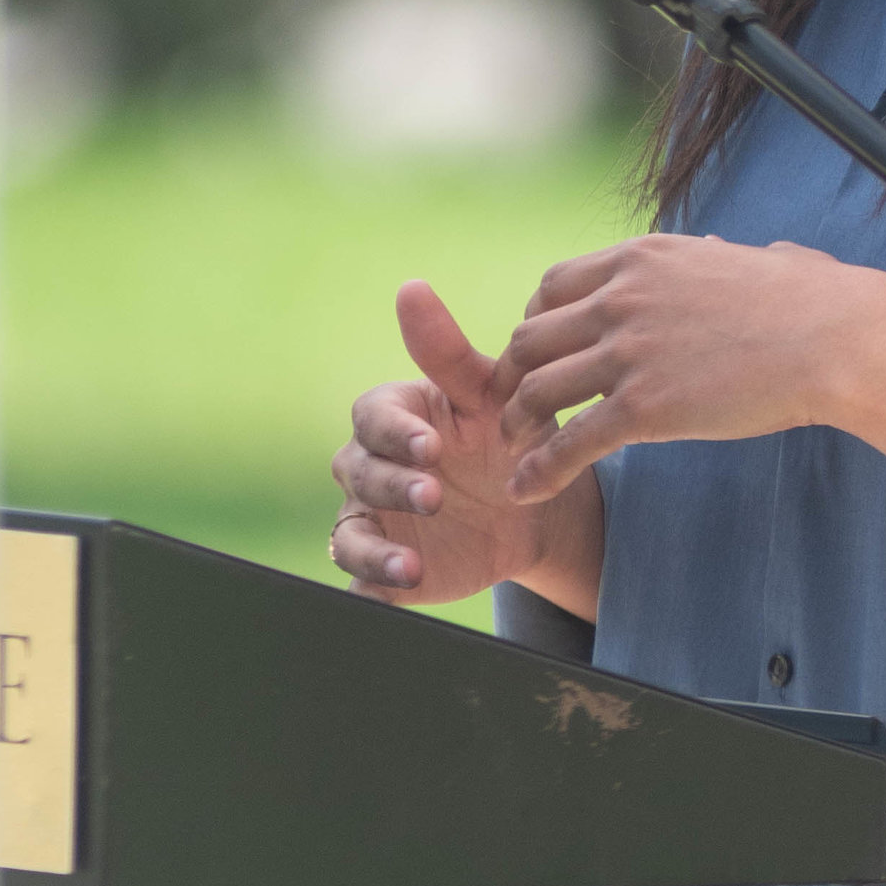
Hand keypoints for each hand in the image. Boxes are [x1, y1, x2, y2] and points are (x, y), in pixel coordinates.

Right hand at [329, 278, 602, 612]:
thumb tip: (409, 287)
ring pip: (349, 535)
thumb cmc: (506, 433)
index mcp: (394, 417)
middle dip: (393, 486)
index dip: (397, 432)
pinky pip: (363, 584)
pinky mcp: (385, 567)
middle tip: (435, 496)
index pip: (374, 417)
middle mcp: (372, 466)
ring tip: (409, 567)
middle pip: (358, 473)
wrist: (536, 507)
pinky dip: (371, 591)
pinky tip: (394, 598)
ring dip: (372, 551)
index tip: (432, 446)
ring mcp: (375, 519)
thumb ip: (448, 351)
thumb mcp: (492, 395)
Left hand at [498, 234, 885, 497]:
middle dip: (515, 374)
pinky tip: (526, 489)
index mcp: (641, 260)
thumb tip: (750, 250)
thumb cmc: (814, 301)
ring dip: (518, 423)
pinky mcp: (644, 407)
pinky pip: (570, 441)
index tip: (542, 355)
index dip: (536, 322)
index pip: (553, 286)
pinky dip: (539, 469)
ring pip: (536, 389)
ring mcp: (628, 352)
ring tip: (517, 449)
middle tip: (519, 407)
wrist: (837, 337)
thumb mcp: (754, 259)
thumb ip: (731, 258)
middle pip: (531, 336)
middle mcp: (622, 298)